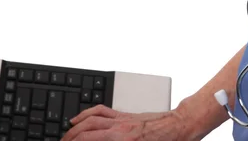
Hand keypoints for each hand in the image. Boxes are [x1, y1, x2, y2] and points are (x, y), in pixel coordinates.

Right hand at [60, 104, 189, 140]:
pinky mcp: (125, 115)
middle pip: (85, 132)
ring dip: (74, 129)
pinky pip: (101, 111)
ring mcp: (122, 119)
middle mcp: (120, 129)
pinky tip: (79, 119)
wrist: (182, 126)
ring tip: (65, 137)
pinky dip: (87, 114)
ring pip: (90, 120)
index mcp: (124, 140)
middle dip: (69, 139)